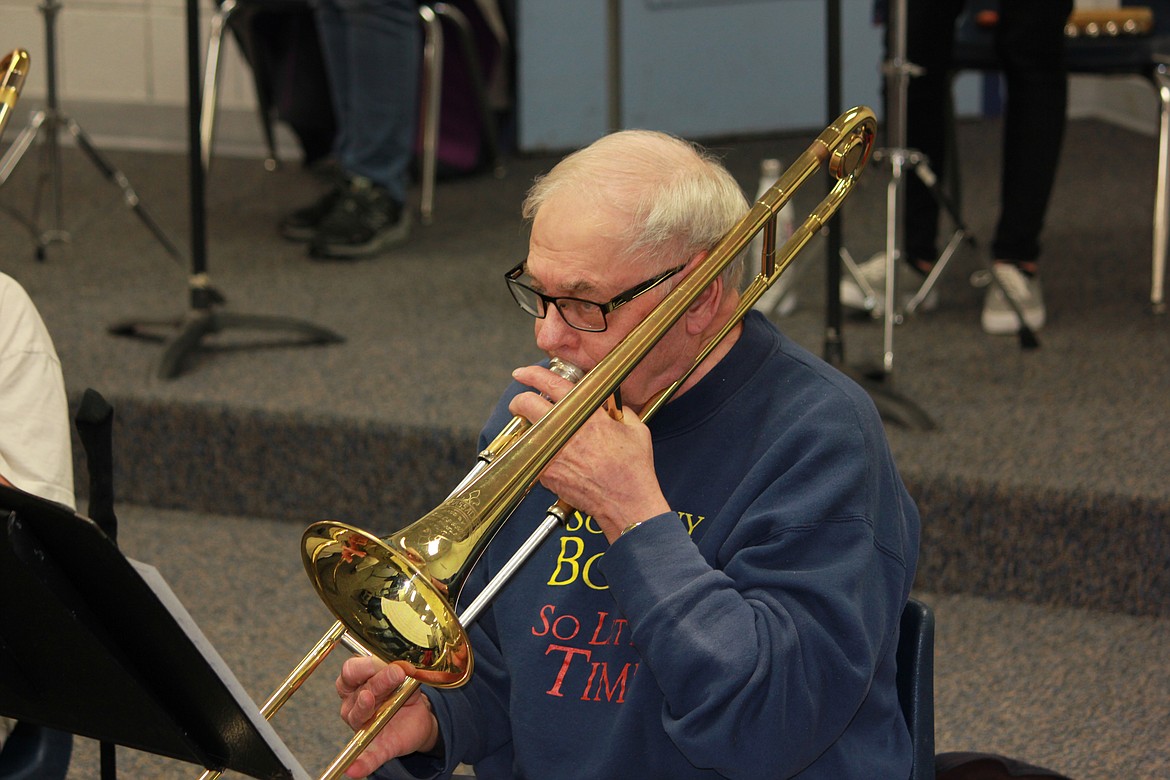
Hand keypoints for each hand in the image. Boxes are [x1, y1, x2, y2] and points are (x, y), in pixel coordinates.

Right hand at [336, 657, 440, 776]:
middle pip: (357, 688)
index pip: (351, 669)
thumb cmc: (403, 693)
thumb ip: (400, 671)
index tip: (385, 662)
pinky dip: (360, 763)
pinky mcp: (375, 747)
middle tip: (396, 673)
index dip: (366, 664)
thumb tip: (403, 665)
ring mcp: (361, 725)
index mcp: (357, 682)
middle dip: (377, 680)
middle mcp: (354, 702)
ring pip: (359, 714)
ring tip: (370, 699)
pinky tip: (354, 769)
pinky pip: (365, 757)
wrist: (418, 718)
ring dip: (365, 706)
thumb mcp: (404, 678)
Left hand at [509, 364, 670, 539]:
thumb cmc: (634, 468)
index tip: (523, 373)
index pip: (552, 384)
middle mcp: (566, 429)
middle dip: (519, 400)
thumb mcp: (635, 428)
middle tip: (522, 403)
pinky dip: (536, 453)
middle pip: (526, 404)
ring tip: (535, 430)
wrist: (626, 502)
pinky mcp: (547, 473)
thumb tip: (608, 405)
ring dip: (526, 427)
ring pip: (525, 430)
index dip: (533, 374)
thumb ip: (618, 410)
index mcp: (587, 413)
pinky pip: (533, 456)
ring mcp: (553, 452)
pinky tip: (548, 455)